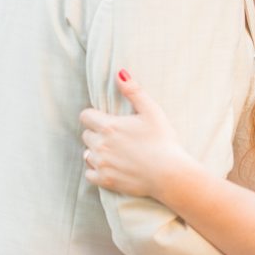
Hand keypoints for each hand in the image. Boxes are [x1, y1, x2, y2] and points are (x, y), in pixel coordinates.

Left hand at [81, 70, 189, 199]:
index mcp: (109, 127)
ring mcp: (102, 164)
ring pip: (87, 154)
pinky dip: (96, 170)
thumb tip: (119, 73)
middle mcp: (101, 145)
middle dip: (97, 133)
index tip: (106, 119)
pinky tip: (110, 166)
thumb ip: (134, 91)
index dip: (95, 116)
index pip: (85, 116)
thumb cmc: (163, 140)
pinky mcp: (105, 181)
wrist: (169, 174)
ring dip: (96, 151)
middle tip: (115, 136)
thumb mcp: (152, 111)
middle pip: (86, 135)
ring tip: (114, 151)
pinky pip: (89, 174)